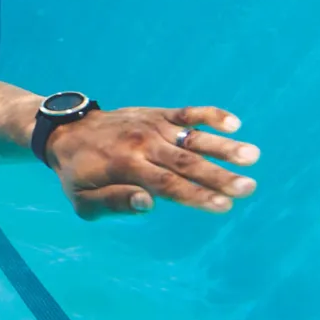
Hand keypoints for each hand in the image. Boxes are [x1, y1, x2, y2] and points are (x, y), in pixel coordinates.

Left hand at [44, 106, 259, 217]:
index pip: (168, 184)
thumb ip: (114, 203)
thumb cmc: (77, 174)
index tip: (224, 206)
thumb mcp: (82, 200)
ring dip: (223, 146)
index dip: (197, 195)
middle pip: (186, 163)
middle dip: (220, 176)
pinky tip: (235, 123)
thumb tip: (149, 203)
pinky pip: (187, 113)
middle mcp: (143, 144)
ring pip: (193, 137)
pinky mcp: (158, 115)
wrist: (66, 132)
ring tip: (253, 156)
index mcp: (126, 167)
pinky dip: (209, 114)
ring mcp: (152, 126)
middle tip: (249, 187)